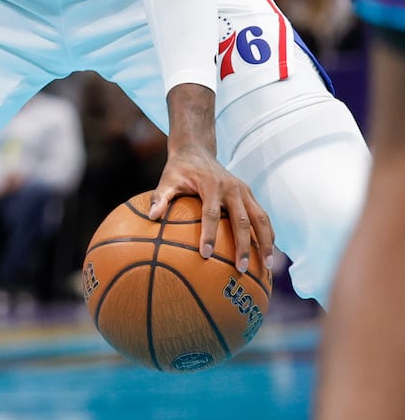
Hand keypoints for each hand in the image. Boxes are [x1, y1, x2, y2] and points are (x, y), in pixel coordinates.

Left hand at [148, 145, 275, 271]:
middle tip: (241, 269)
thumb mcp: (167, 179)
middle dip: (243, 246)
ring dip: (266, 242)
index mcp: (211, 184)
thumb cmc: (179, 169)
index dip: (209, 234)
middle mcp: (232, 188)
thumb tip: (151, 217)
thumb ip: (159, 197)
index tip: (206, 255)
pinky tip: (268, 253)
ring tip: (266, 266)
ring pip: (260, 219)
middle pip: (242, 220)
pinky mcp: (250, 195)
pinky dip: (268, 235)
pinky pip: (263, 217)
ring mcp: (244, 191)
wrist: (197, 150)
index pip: (211, 213)